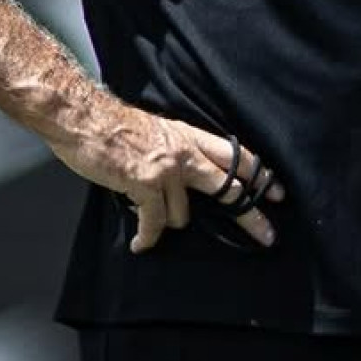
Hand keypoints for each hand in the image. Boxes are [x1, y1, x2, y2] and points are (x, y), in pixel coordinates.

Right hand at [48, 101, 283, 253]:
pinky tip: (141, 243)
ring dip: (167, 221)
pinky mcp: (145, 185)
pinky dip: (147, 237)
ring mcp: (167, 170)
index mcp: (188, 136)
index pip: (235, 156)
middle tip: (267, 235)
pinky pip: (154, 223)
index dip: (259, 176)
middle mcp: (184, 153)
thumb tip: (178, 174)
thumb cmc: (109, 123)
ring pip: (183, 214)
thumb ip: (172, 149)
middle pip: (230, 188)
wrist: (83, 116)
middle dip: (250, 215)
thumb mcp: (153, 129)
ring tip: (150, 224)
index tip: (277, 192)